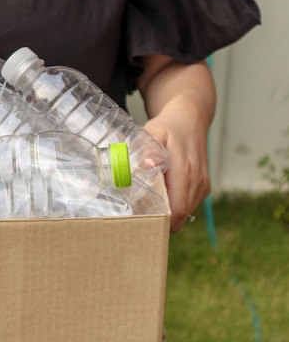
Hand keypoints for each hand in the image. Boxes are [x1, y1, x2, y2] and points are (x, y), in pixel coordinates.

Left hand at [136, 55, 215, 232]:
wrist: (190, 119)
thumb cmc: (168, 127)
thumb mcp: (154, 132)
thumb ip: (150, 149)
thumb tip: (148, 165)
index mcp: (185, 171)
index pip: (178, 210)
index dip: (161, 222)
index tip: (142, 223)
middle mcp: (198, 181)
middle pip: (181, 216)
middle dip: (161, 221)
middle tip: (138, 217)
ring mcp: (202, 185)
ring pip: (185, 212)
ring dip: (168, 213)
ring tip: (148, 204)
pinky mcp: (203, 187)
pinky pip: (189, 204)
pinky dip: (174, 205)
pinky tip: (161, 195)